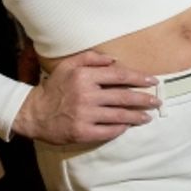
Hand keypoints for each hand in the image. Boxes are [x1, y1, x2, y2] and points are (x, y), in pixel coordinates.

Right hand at [12, 49, 160, 144]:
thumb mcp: (69, 65)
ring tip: (147, 117)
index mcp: (85, 76)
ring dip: (136, 117)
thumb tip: (115, 59)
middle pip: (123, 97)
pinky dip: (120, 129)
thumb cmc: (54, 87)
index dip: (139, 78)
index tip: (152, 81)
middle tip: (157, 101)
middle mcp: (87, 95)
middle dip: (144, 99)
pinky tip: (127, 127)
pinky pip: (107, 131)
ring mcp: (85, 115)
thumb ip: (91, 58)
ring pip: (118, 116)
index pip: (119, 76)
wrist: (34, 113)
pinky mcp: (82, 132)